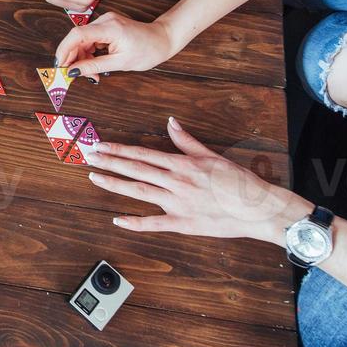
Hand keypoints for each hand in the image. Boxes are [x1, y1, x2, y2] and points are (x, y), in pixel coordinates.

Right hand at [53, 11, 177, 77]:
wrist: (164, 39)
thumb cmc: (148, 51)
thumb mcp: (120, 63)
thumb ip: (94, 66)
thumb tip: (72, 72)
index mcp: (110, 28)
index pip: (77, 35)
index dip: (64, 50)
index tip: (60, 66)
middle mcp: (105, 20)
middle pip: (78, 37)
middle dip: (74, 57)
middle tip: (77, 76)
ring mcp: (106, 20)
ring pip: (83, 39)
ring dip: (82, 56)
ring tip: (92, 73)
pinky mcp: (107, 24)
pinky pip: (91, 38)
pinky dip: (90, 51)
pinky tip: (95, 62)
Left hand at [84, 117, 311, 243]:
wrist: (258, 208)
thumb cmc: (238, 182)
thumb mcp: (212, 156)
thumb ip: (188, 141)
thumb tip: (171, 122)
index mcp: (182, 165)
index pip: (143, 154)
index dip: (119, 150)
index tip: (101, 145)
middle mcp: (176, 182)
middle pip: (136, 170)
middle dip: (110, 162)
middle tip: (88, 156)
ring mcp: (177, 204)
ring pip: (139, 192)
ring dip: (115, 184)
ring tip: (95, 177)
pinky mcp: (183, 224)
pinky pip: (153, 224)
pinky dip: (134, 222)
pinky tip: (117, 219)